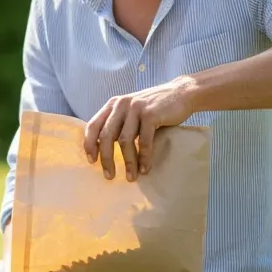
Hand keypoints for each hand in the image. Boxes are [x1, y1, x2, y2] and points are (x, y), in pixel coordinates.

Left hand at [83, 77, 197, 181]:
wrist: (181, 93)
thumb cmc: (155, 108)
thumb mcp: (132, 112)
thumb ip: (119, 124)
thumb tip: (105, 151)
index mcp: (113, 104)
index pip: (93, 125)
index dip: (89, 144)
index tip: (92, 161)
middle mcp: (121, 105)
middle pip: (106, 136)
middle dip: (106, 159)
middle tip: (109, 176)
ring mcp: (135, 108)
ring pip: (124, 141)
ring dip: (128, 162)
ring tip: (131, 177)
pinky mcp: (150, 114)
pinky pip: (143, 141)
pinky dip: (144, 157)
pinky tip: (145, 169)